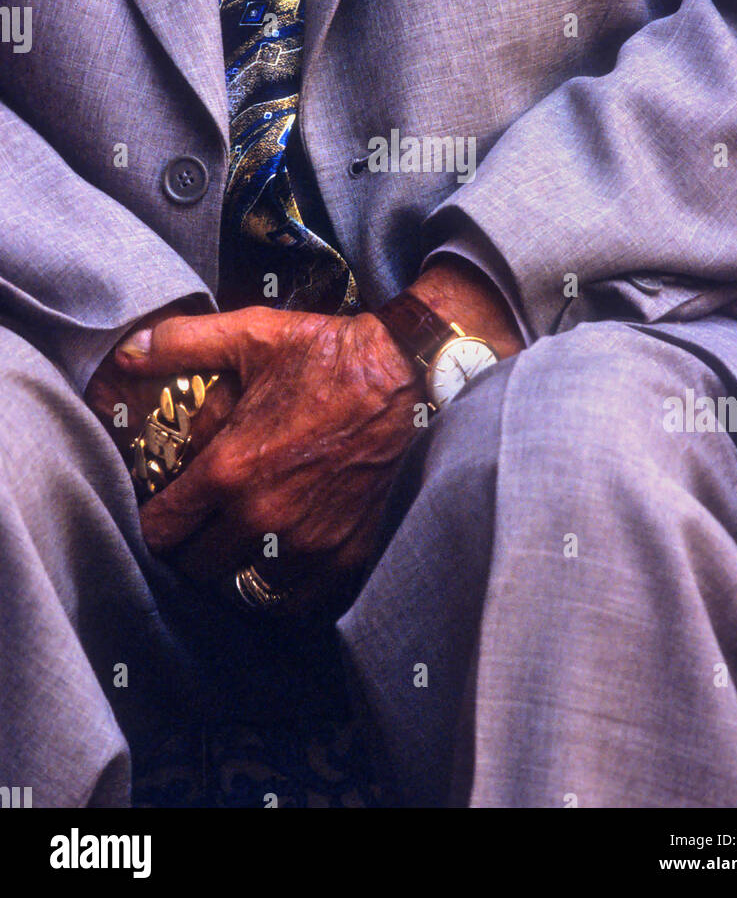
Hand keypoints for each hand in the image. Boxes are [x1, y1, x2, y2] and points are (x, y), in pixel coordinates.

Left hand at [114, 259, 522, 616]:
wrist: (408, 374)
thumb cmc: (330, 356)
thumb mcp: (252, 335)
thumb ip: (183, 342)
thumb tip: (131, 350)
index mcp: (229, 470)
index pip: (162, 530)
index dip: (154, 523)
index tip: (164, 511)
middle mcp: (263, 516)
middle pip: (197, 568)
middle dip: (192, 548)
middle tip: (201, 526)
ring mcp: (307, 543)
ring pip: (246, 589)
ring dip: (238, 570)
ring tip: (241, 545)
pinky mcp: (346, 553)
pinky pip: (298, 599)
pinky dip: (285, 587)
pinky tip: (283, 560)